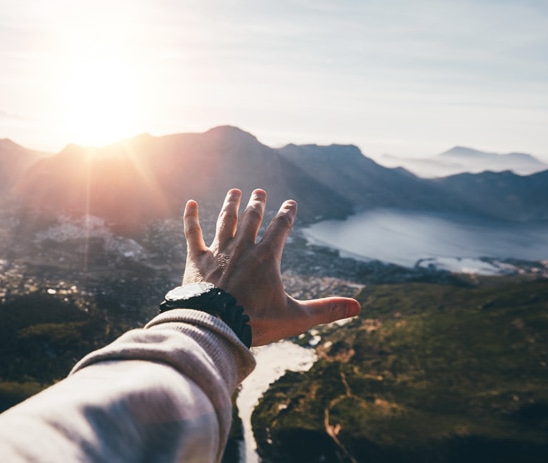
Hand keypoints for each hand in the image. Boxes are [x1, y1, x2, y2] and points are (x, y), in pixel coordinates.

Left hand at [182, 188, 360, 346]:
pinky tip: (190, 204)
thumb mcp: (295, 318)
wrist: (215, 326)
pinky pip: (193, 234)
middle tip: (259, 192)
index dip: (287, 214)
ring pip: (226, 221)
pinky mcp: (196, 261)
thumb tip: (357, 307)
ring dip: (231, 205)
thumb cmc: (255, 323)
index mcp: (266, 257)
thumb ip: (326, 309)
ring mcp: (217, 252)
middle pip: (252, 219)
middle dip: (257, 205)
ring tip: (234, 192)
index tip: (290, 204)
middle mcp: (242, 248)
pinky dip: (191, 218)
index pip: (281, 228)